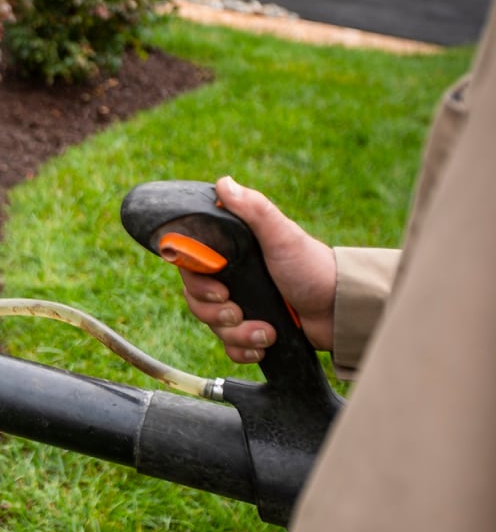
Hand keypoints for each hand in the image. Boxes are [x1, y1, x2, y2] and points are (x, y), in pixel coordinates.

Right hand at [179, 176, 335, 362]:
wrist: (341, 310)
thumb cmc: (313, 267)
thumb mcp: (282, 236)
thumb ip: (253, 210)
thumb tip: (224, 183)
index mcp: (232, 253)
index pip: (191, 267)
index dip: (196, 281)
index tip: (218, 289)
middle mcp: (233, 277)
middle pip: (196, 299)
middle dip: (215, 312)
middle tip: (237, 311)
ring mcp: (242, 304)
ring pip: (213, 325)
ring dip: (236, 333)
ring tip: (264, 332)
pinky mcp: (252, 330)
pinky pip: (229, 345)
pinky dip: (244, 348)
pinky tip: (264, 343)